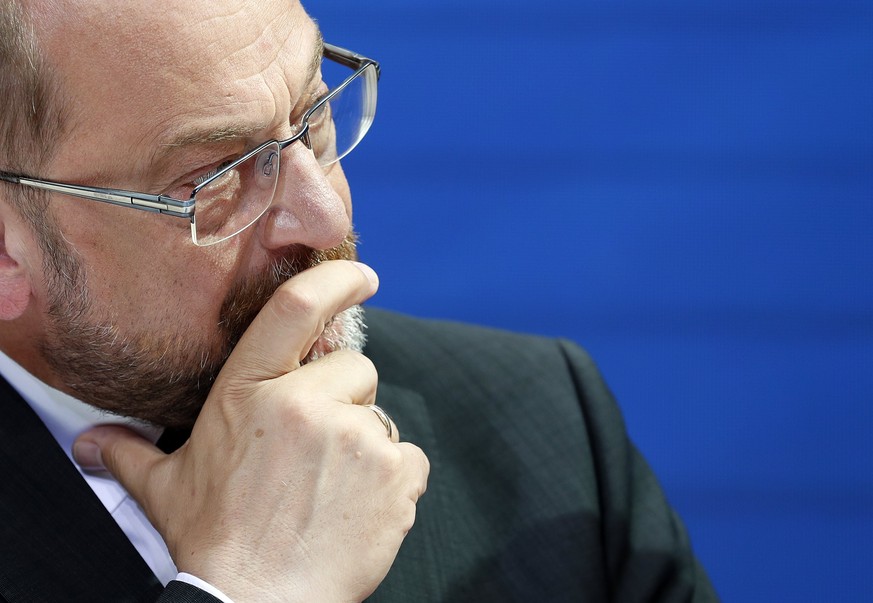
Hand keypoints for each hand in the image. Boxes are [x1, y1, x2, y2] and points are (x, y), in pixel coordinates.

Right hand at [73, 260, 429, 601]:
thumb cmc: (214, 542)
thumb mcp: (165, 489)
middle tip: (316, 448)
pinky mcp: (394, 473)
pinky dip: (394, 480)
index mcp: (250, 392)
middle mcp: (306, 403)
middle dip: (345, 397)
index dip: (335, 279)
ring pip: (382, 414)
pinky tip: (358, 507)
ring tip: (330, 487)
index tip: (361, 276)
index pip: (296, 308)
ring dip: (365, 443)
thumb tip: (90, 442)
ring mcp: (355, 436)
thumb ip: (130, 453)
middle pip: (355, 367)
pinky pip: (410, 458)